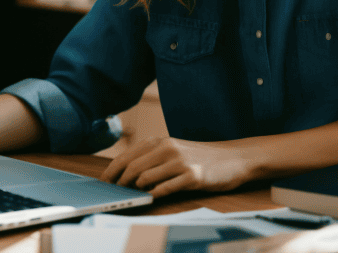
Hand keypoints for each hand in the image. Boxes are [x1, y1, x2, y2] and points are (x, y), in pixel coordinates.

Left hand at [100, 137, 253, 197]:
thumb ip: (153, 158)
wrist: (233, 158)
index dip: (112, 171)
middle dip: (119, 183)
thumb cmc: (201, 157)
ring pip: (145, 178)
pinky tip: (153, 197)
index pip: (127, 156)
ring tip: (135, 196)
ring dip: (136, 190)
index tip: (104, 183)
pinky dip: (155, 194)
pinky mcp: (193, 176)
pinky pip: (165, 188)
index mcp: (161, 141)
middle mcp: (168, 148)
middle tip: (115, 193)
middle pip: (132, 167)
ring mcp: (180, 162)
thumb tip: (125, 174)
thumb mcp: (175, 151)